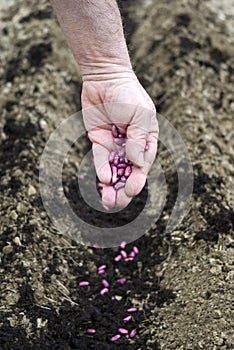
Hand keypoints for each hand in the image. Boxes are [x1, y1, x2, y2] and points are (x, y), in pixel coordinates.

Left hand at [81, 71, 157, 208]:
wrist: (104, 77)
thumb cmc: (127, 94)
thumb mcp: (139, 115)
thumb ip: (139, 139)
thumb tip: (138, 164)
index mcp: (146, 140)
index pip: (143, 164)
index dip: (138, 178)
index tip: (132, 190)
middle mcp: (131, 145)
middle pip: (129, 172)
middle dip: (124, 189)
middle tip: (117, 203)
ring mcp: (115, 144)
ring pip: (114, 169)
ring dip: (112, 186)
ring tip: (108, 202)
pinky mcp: (99, 140)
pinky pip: (100, 158)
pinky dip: (101, 169)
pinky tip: (102, 179)